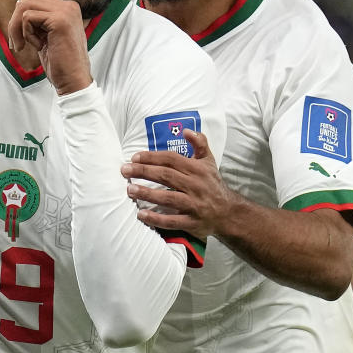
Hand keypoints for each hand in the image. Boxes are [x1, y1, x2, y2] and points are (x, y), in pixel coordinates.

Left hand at [7, 0, 91, 94]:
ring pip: (25, 5)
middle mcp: (69, 6)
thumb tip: (19, 7)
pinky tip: (38, 46)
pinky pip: (28, 17)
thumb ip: (39, 19)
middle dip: (15, 20)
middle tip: (17, 43)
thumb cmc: (59, 63)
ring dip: (17, 27)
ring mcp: (66, 12)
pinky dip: (26, 33)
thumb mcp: (47, 35)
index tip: (20, 38)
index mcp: (67, 8)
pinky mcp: (60, 20)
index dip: (21, 16)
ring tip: (22, 45)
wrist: (73, 81)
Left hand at [121, 129, 236, 239]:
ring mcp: (194, 205)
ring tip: (129, 190)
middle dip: (144, 172)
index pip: (171, 159)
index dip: (152, 157)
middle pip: (166, 176)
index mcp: (197, 169)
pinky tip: (141, 215)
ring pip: (168, 198)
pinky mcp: (192, 222)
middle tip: (124, 170)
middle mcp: (196, 185)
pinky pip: (172, 220)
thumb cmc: (212, 184)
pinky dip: (156, 218)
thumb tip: (187, 131)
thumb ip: (200, 144)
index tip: (134, 157)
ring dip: (147, 193)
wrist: (228, 213)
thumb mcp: (209, 161)